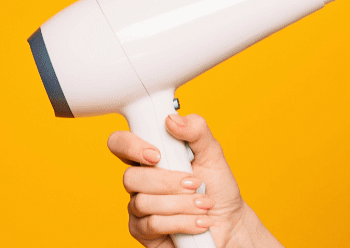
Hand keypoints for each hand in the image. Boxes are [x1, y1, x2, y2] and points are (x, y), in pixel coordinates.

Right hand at [107, 114, 278, 247]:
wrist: (228, 222)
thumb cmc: (217, 187)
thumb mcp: (213, 154)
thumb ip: (197, 131)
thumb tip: (172, 119)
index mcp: (151, 157)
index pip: (120, 143)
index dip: (130, 146)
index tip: (157, 155)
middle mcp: (140, 181)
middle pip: (130, 178)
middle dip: (168, 182)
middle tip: (196, 184)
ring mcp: (138, 207)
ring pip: (143, 202)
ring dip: (181, 203)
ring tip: (204, 204)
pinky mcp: (142, 231)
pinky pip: (151, 224)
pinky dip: (181, 222)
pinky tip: (199, 222)